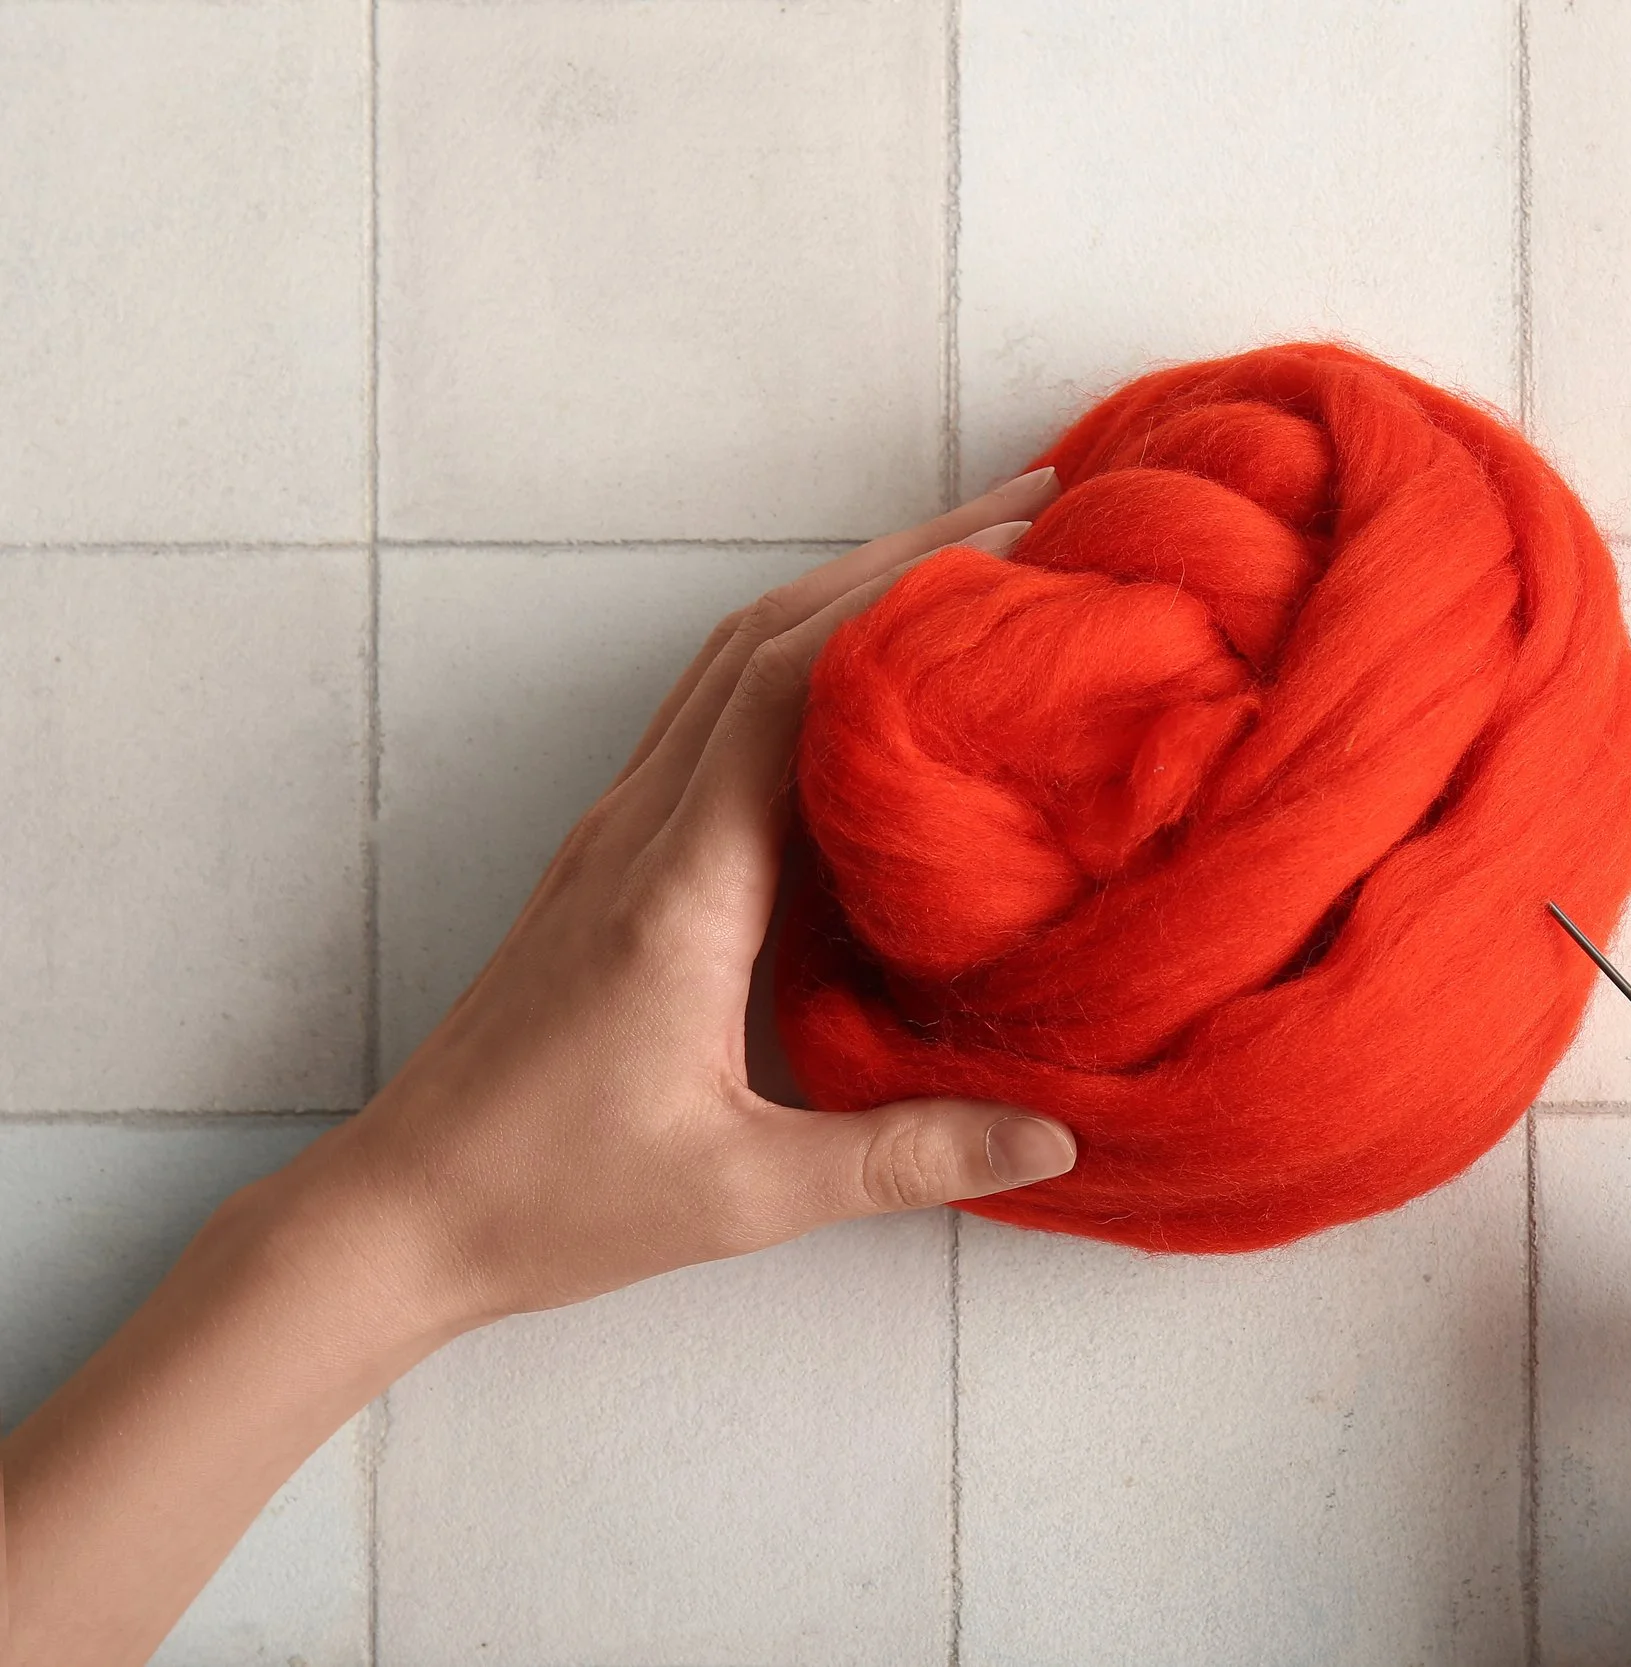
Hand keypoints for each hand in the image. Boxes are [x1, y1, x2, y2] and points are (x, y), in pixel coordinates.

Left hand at [283, 465, 1082, 1330]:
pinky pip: (715, 716)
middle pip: (764, 635)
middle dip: (897, 558)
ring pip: (733, 662)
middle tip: (1027, 515)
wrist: (402, 1210)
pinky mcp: (617, 859)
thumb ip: (904, 1156)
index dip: (901, 598)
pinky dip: (801, 660)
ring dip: (845, 593)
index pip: (787, 686)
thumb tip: (1054, 1130)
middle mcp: (642, 829)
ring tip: (966, 565)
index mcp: (678, 888)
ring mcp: (621, 833)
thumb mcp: (746, 1193)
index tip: (1019, 550)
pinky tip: (870, 682)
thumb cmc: (554, 1199)